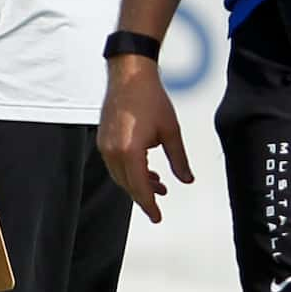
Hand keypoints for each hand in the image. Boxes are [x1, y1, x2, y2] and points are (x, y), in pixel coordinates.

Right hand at [96, 58, 190, 224]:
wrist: (130, 75)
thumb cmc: (151, 99)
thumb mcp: (171, 132)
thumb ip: (179, 159)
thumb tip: (187, 179)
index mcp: (130, 152)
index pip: (140, 188)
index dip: (149, 205)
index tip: (157, 217)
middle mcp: (113, 152)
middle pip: (128, 185)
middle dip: (144, 196)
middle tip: (159, 204)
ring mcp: (105, 146)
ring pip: (120, 176)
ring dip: (138, 183)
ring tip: (159, 186)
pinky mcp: (103, 139)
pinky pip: (115, 164)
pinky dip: (129, 171)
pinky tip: (145, 169)